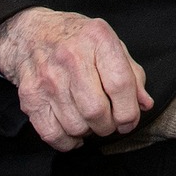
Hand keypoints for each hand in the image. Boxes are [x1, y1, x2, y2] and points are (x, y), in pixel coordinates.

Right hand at [0, 7, 152, 150]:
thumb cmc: (78, 39)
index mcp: (98, 39)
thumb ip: (131, 73)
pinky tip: (75, 133)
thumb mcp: (111, 43)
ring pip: (75, 125)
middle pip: (96, 109)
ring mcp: (47, 79)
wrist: (32, 34)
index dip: (129, 109)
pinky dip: (67, 142)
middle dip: (109, 125)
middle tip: (112, 123)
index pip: (120, 83)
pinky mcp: (30, 98)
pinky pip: (51, 134)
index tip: (131, 120)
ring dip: (89, 132)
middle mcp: (71, 58)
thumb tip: (144, 104)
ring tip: (93, 122)